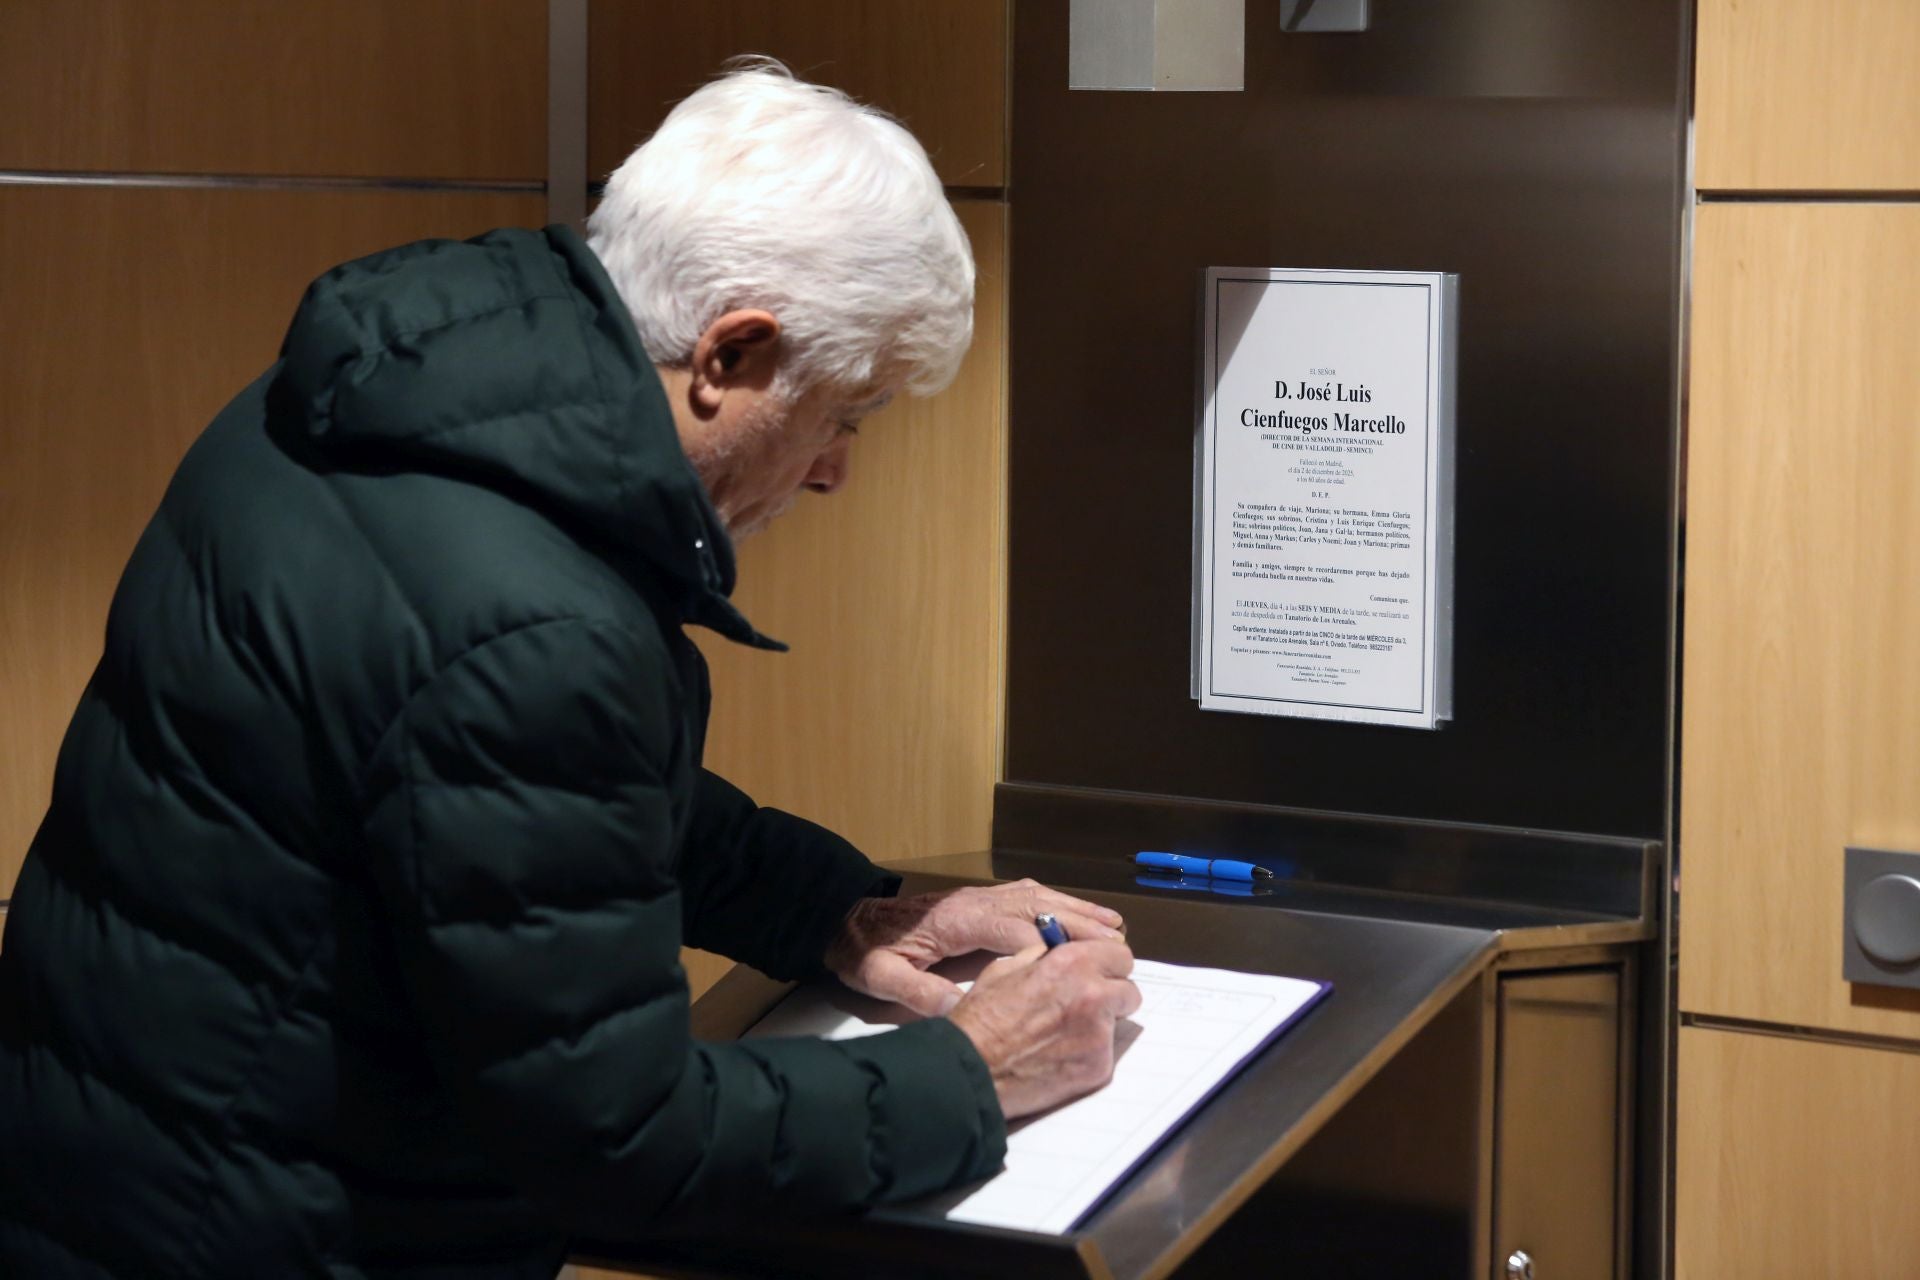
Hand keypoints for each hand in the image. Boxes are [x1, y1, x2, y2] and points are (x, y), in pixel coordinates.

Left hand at [823, 879, 1125, 1016]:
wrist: (846, 920)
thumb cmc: (864, 951)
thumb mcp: (880, 977)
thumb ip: (917, 993)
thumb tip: (958, 1008)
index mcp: (957, 920)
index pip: (1014, 931)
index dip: (1048, 947)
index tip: (1080, 965)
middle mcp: (976, 901)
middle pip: (1037, 908)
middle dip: (1078, 925)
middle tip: (1117, 945)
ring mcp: (981, 896)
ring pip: (1039, 898)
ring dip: (1077, 910)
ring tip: (1114, 926)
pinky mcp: (981, 900)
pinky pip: (1030, 897)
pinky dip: (1061, 904)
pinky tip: (1081, 914)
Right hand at [948, 940, 1141, 1118]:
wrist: (971, 1071)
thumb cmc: (981, 1020)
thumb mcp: (1005, 969)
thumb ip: (1042, 955)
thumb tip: (1058, 950)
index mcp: (1072, 962)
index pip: (1121, 955)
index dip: (1108, 965)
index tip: (1099, 973)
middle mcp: (1093, 993)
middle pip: (1130, 990)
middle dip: (1111, 995)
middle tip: (1085, 1006)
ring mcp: (1100, 1034)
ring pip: (1118, 1025)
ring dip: (1100, 1026)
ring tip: (1063, 1035)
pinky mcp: (1099, 1067)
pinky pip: (1106, 1055)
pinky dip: (1088, 1056)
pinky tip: (1059, 1057)